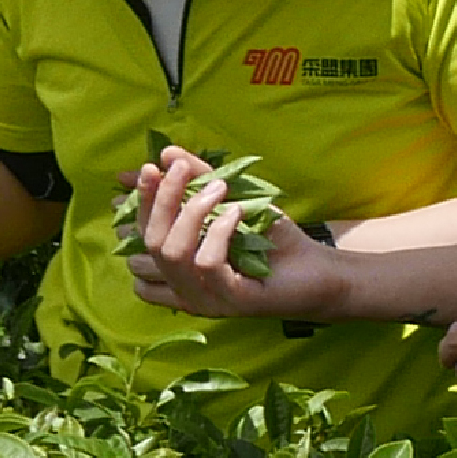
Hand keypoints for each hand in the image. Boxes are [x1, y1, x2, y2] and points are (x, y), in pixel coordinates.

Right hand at [119, 143, 348, 319]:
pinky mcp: (230, 302)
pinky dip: (219, 230)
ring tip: (220, 188)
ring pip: (171, 253)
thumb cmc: (272, 238)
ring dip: (192, 210)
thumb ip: (197, 180)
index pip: (141, 235)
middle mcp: (183, 288)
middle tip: (183, 167)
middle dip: (161, 198)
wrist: (317, 269)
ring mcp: (205, 299)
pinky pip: (206, 263)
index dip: (139, 201)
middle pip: (149, 243)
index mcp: (177, 268)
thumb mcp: (230, 201)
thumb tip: (164, 155)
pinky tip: (237, 212)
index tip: (150, 168)